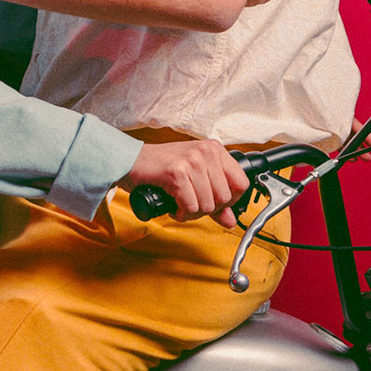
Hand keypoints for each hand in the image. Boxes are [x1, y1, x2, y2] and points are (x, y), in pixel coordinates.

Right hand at [120, 138, 248, 227]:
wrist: (129, 161)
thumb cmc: (160, 167)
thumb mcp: (194, 179)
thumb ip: (215, 200)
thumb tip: (230, 220)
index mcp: (214, 149)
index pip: (241, 183)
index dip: (230, 200)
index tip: (215, 202)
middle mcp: (205, 152)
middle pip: (225, 198)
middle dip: (208, 209)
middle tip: (192, 204)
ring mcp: (191, 161)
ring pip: (208, 205)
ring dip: (192, 212)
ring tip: (181, 204)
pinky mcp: (177, 173)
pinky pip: (190, 206)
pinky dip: (181, 212)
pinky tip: (174, 205)